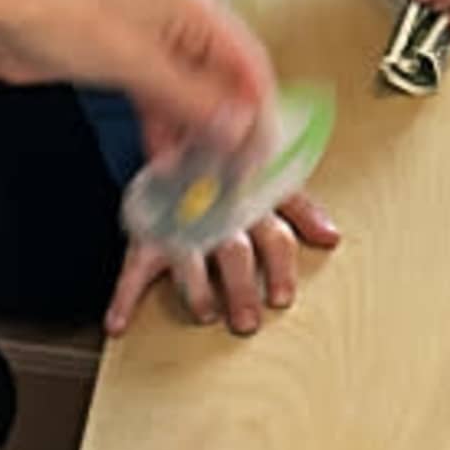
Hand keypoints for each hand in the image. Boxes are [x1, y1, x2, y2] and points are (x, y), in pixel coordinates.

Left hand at [0, 0, 280, 163]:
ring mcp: (158, 44)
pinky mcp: (132, 65)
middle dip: (231, 132)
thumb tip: (239, 128)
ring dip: (199, 139)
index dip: (261, 114)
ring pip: (196, 99)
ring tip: (199, 181)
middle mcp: (184, 22)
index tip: (261, 160)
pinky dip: (169, 134)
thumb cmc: (55, 18)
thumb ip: (190, 97)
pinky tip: (167, 165)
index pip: (249, 64)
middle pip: (227, 84)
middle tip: (232, 178)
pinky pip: (166, 104)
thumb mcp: (131, 61)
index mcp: (195, 6)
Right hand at [107, 185, 346, 347]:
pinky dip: (123, 296)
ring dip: (196, 289)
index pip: (273, 236)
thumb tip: (331, 238)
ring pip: (189, 257)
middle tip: (246, 321)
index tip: (282, 299)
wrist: (181, 126)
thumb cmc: (231, 165)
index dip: (279, 268)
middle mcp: (219, 214)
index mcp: (253, 203)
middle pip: (234, 252)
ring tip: (204, 314)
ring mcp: (181, 222)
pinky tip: (118, 323)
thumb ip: (301, 211)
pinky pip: (133, 263)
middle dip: (240, 288)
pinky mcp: (147, 230)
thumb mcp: (270, 181)